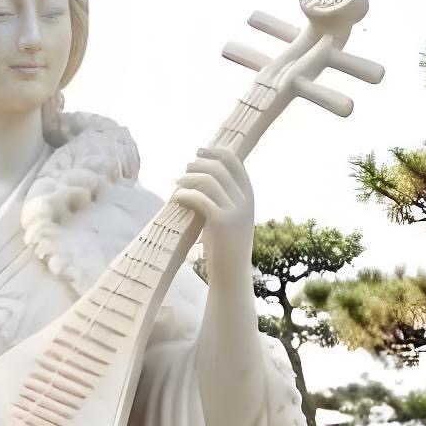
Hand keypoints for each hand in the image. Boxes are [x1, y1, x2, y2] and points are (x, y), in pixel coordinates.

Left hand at [172, 142, 253, 275]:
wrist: (231, 274)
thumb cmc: (226, 246)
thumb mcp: (231, 217)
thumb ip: (225, 197)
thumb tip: (203, 176)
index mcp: (249, 195)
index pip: (234, 162)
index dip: (216, 152)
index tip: (201, 151)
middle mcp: (244, 200)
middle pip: (219, 167)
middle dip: (199, 163)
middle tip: (184, 168)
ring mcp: (234, 210)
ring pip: (209, 180)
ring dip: (189, 177)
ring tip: (176, 182)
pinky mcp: (220, 222)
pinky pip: (199, 198)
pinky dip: (185, 194)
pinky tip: (176, 198)